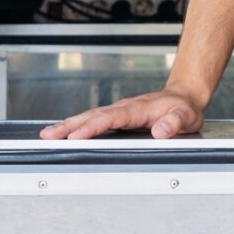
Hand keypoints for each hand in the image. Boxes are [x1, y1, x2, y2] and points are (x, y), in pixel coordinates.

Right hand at [40, 88, 204, 140]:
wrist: (183, 97)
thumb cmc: (183, 108)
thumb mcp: (186, 116)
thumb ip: (174, 123)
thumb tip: (160, 132)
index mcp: (137, 109)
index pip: (110, 118)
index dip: (92, 127)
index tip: (76, 135)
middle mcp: (123, 108)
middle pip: (91, 116)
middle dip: (69, 126)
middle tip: (48, 135)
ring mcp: (118, 111)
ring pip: (88, 117)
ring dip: (67, 125)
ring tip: (47, 134)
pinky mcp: (117, 117)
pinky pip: (93, 120)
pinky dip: (76, 125)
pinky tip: (64, 131)